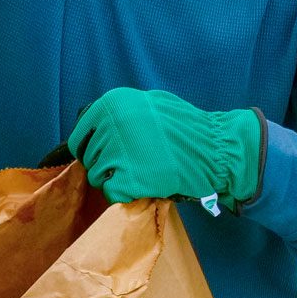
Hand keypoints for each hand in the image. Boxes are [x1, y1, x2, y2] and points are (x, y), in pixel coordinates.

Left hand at [66, 88, 264, 211]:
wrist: (216, 149)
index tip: (102, 156)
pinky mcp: (129, 178)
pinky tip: (143, 185)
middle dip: (106, 165)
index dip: (91, 149)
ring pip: (98, 177)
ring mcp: (118, 152)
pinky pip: (112, 193)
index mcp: (112, 104)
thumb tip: (95, 127)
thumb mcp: (149, 103)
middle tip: (133, 166)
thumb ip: (121, 112)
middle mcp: (110, 124)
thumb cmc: (186, 127)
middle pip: (89, 158)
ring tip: (141, 174)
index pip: (80, 137)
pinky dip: (125, 194)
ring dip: (115, 180)